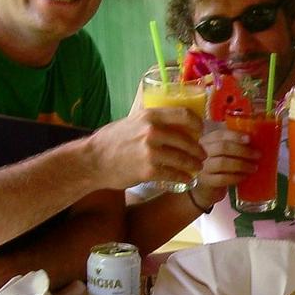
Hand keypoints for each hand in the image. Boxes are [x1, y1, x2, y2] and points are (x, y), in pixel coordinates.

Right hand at [89, 106, 205, 189]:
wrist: (93, 161)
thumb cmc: (112, 140)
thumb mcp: (132, 120)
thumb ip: (152, 120)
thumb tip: (174, 120)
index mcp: (150, 115)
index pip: (184, 115)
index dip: (197, 124)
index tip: (201, 132)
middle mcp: (152, 131)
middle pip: (187, 141)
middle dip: (198, 150)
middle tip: (202, 155)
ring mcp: (151, 152)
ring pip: (183, 159)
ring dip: (194, 165)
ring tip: (197, 167)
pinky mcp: (149, 171)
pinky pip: (174, 174)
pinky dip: (183, 178)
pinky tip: (186, 179)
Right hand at [189, 127, 257, 208]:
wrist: (206, 188)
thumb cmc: (218, 167)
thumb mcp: (222, 153)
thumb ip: (233, 145)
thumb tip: (256, 140)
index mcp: (206, 141)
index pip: (219, 134)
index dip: (235, 136)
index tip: (249, 139)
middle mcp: (201, 152)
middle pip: (222, 147)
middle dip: (242, 150)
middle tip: (257, 155)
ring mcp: (202, 167)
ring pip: (222, 163)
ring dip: (241, 164)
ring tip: (253, 167)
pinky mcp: (206, 181)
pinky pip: (222, 178)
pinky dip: (236, 177)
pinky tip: (244, 177)